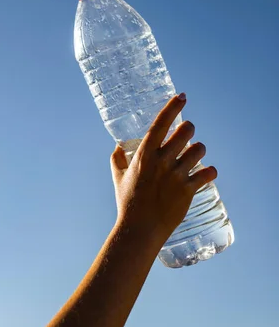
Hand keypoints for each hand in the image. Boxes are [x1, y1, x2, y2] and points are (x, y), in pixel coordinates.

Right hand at [111, 93, 216, 244]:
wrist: (139, 230)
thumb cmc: (127, 203)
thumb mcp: (118, 177)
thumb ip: (117, 159)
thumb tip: (117, 147)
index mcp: (145, 154)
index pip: (161, 122)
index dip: (173, 106)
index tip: (181, 96)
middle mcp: (162, 161)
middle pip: (186, 131)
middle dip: (189, 129)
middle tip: (187, 134)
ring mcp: (177, 175)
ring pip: (199, 150)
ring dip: (198, 150)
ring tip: (195, 155)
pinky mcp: (189, 190)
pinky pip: (208, 173)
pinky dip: (209, 172)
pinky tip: (207, 173)